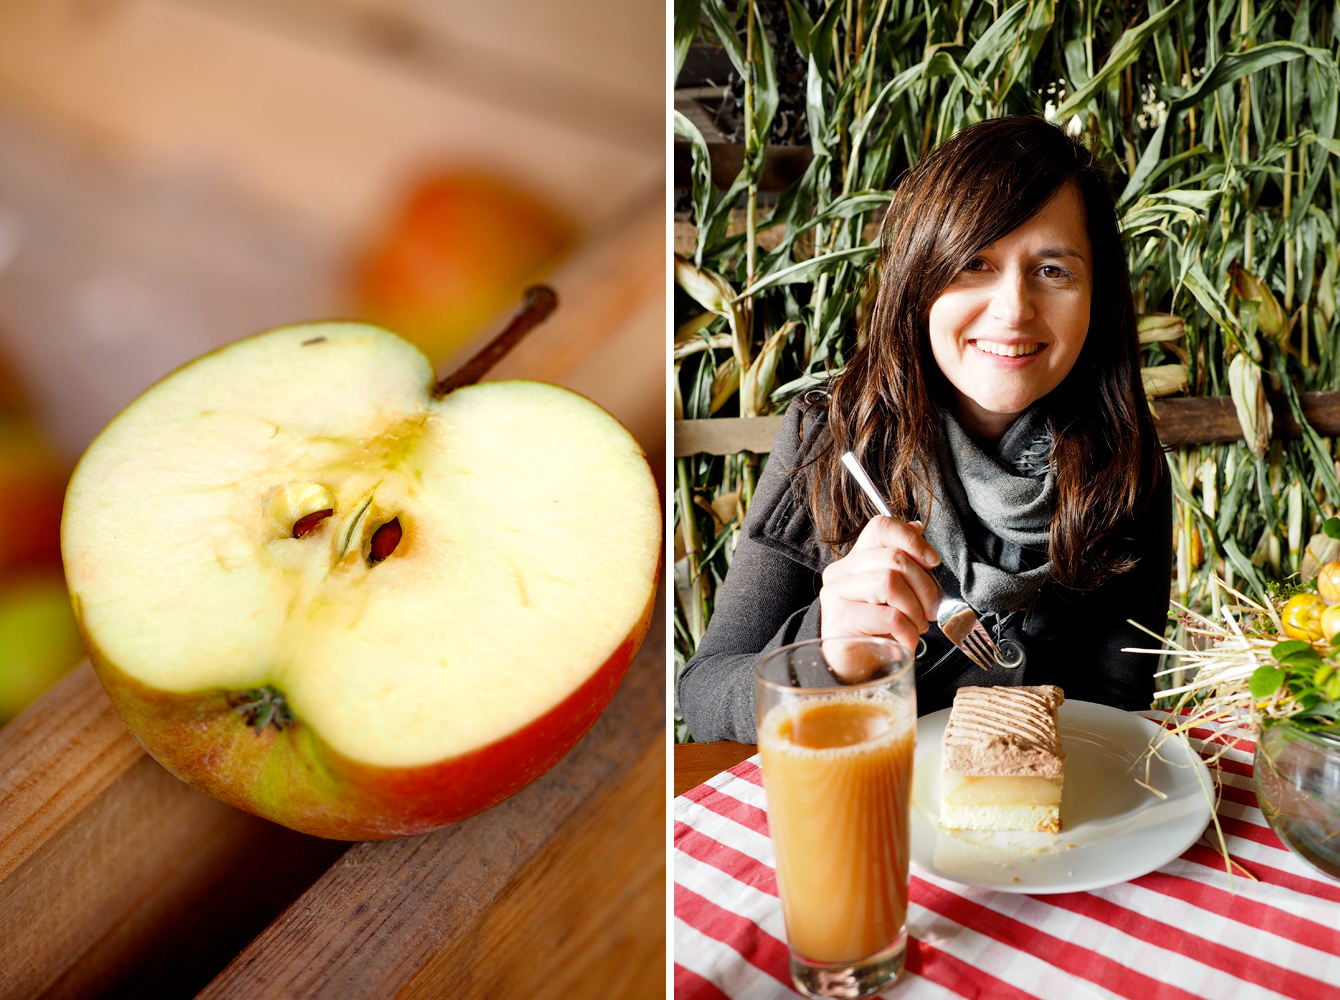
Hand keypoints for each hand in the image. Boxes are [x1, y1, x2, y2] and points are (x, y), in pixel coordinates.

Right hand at [819, 516, 941, 674]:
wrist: (855, 669)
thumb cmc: (877, 630)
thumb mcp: (895, 593)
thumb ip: (904, 561)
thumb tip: (918, 527)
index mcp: (856, 560)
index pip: (881, 527)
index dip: (912, 540)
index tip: (932, 562)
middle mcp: (841, 572)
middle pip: (893, 558)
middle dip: (925, 586)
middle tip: (932, 609)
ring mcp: (836, 595)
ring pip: (889, 582)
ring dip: (914, 608)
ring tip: (916, 625)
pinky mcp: (839, 621)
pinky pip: (888, 615)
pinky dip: (907, 631)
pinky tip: (906, 641)